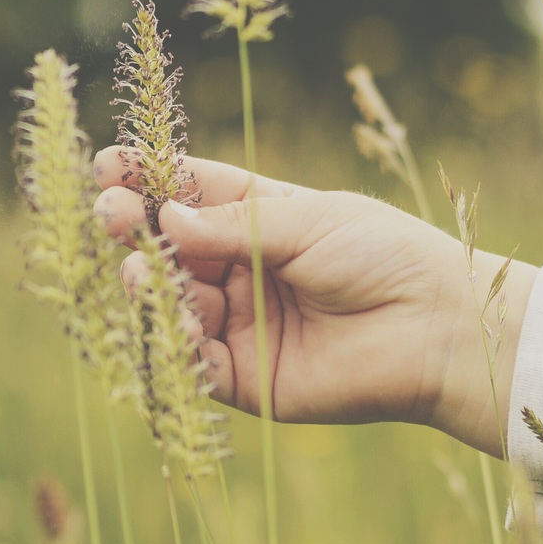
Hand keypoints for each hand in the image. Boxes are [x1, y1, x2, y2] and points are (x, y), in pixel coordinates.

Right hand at [92, 151, 534, 457]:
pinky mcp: (246, 379)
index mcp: (264, 222)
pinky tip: (173, 318)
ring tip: (142, 271)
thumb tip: (164, 217)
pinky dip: (174, 343)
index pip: (192, 197)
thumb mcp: (306, 221)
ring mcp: (242, 325)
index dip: (149, 182)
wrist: (435, 328)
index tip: (108, 165)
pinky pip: (193, 363)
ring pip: (173, 304)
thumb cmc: (383, 255)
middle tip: (107, 213)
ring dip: (150, 286)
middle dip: (134, 230)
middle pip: (171, 250)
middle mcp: (245, 272)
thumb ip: (231, 226)